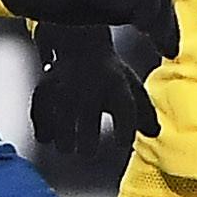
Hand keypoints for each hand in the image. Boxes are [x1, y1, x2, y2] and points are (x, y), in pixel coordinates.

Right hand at [29, 23, 156, 156]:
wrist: (81, 44)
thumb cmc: (111, 76)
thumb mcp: (132, 88)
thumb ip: (145, 112)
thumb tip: (156, 133)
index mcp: (117, 84)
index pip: (124, 108)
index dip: (123, 129)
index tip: (120, 143)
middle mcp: (90, 84)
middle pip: (87, 118)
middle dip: (86, 140)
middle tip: (87, 152)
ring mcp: (65, 85)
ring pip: (61, 118)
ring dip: (64, 137)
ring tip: (67, 147)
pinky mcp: (46, 86)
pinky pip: (39, 111)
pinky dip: (42, 127)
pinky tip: (47, 138)